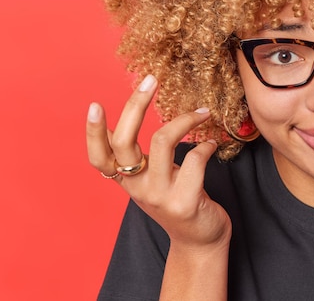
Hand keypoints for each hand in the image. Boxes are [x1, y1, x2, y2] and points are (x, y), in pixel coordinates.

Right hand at [86, 74, 231, 248]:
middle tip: (151, 80)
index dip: (92, 133)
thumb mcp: (152, 181)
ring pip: (163, 142)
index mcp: (126, 181)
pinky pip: (195, 159)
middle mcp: (137, 188)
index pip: (98, 157)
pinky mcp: (185, 201)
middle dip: (135, 105)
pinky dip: (206, 145)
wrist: (200, 241)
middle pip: (124, 141)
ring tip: (202, 113)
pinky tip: (212, 145)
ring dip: (185, 120)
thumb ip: (142, 158)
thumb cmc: (178, 201)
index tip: (95, 105)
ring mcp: (160, 195)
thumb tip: (137, 116)